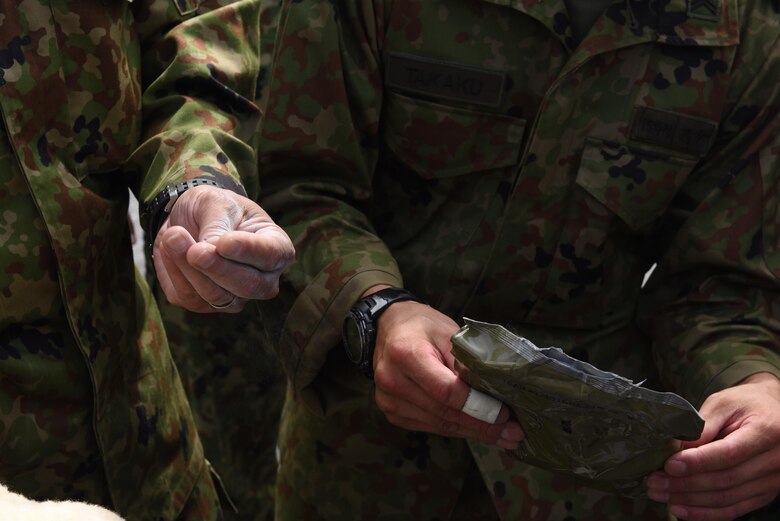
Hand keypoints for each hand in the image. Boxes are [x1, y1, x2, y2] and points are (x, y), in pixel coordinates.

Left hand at [152, 185, 294, 312]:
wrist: (187, 220)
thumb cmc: (213, 208)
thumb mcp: (216, 202)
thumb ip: (217, 225)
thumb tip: (209, 250)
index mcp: (276, 247)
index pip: (272, 255)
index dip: (249, 251)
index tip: (225, 243)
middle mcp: (263, 279)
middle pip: (249, 285)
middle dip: (218, 268)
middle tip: (194, 250)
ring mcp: (237, 297)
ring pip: (218, 295)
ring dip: (190, 269)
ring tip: (172, 237)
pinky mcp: (206, 304)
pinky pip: (191, 297)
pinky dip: (175, 272)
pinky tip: (169, 249)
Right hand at [371, 288, 523, 448]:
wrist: (389, 328)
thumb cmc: (422, 326)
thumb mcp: (449, 332)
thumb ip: (468, 361)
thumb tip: (496, 392)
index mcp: (405, 354)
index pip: (446, 391)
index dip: (478, 406)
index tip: (504, 414)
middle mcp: (392, 380)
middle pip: (444, 412)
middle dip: (482, 425)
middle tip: (513, 434)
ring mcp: (389, 400)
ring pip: (440, 424)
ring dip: (473, 432)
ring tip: (504, 437)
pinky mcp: (393, 412)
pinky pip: (431, 427)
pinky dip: (457, 429)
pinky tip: (478, 430)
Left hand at [646, 372, 779, 519]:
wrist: (771, 413)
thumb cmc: (744, 404)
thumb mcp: (723, 404)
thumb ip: (702, 425)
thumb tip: (676, 448)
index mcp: (767, 431)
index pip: (729, 454)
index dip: (697, 462)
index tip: (669, 465)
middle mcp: (775, 460)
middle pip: (726, 480)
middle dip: (685, 484)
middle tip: (654, 481)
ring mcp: (772, 481)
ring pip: (727, 499)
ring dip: (689, 500)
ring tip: (660, 493)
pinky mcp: (763, 494)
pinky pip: (733, 510)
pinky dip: (705, 513)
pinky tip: (680, 509)